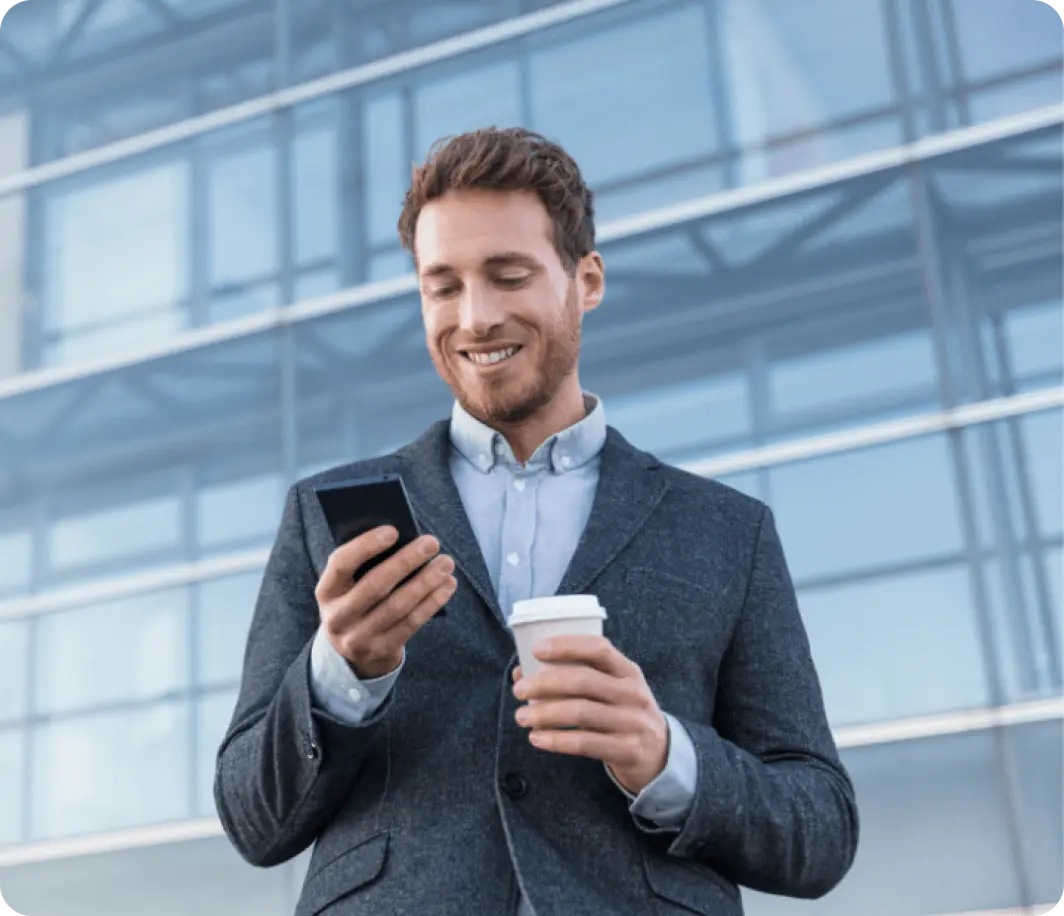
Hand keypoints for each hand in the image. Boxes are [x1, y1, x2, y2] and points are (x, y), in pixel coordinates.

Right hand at [315, 526, 456, 678]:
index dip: (366, 546)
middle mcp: (338, 617)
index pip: (341, 564)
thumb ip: (366, 565)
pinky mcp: (382, 650)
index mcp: (326, 591)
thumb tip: (404, 540)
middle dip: (406, 561)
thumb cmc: (358, 601)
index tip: (393, 530)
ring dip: (426, 581)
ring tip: (446, 563)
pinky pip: (411, 623)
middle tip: (432, 542)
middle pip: (375, 585)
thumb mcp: (349, 586)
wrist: (352, 652)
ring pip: (398, 606)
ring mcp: (359, 637)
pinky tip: (448, 585)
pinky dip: (432, 602)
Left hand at [511, 636, 668, 795]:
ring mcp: (632, 722)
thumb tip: (522, 672)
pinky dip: (556, 740)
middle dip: (544, 683)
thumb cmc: (623, 713)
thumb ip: (576, 676)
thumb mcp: (613, 689)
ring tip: (522, 716)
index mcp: (628, 671)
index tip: (536, 649)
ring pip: (580, 712)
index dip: (566, 646)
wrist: (660, 754)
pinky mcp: (627, 750)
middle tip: (519, 690)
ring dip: (544, 713)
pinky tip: (537, 738)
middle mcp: (633, 693)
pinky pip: (584, 743)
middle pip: (583, 681)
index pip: (598, 648)